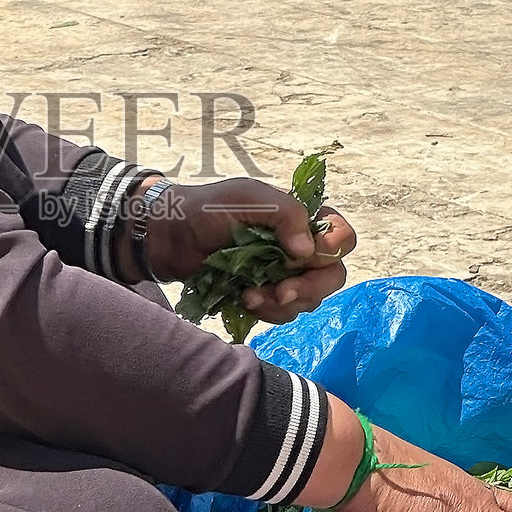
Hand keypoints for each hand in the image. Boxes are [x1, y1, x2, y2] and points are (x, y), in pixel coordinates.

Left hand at [141, 176, 355, 320]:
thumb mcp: (246, 198)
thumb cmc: (206, 209)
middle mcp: (298, 247)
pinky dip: (267, 312)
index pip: (341, 238)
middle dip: (308, 289)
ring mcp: (283, 273)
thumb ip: (284, 213)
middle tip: (281, 293)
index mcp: (301, 219)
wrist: (169, 237)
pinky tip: (244, 300)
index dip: (329, 252)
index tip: (299, 258)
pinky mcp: (264, 295)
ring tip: (250, 294)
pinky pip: (283, 314)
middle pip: (332, 276)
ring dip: (282, 303)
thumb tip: (307, 251)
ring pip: (309, 300)